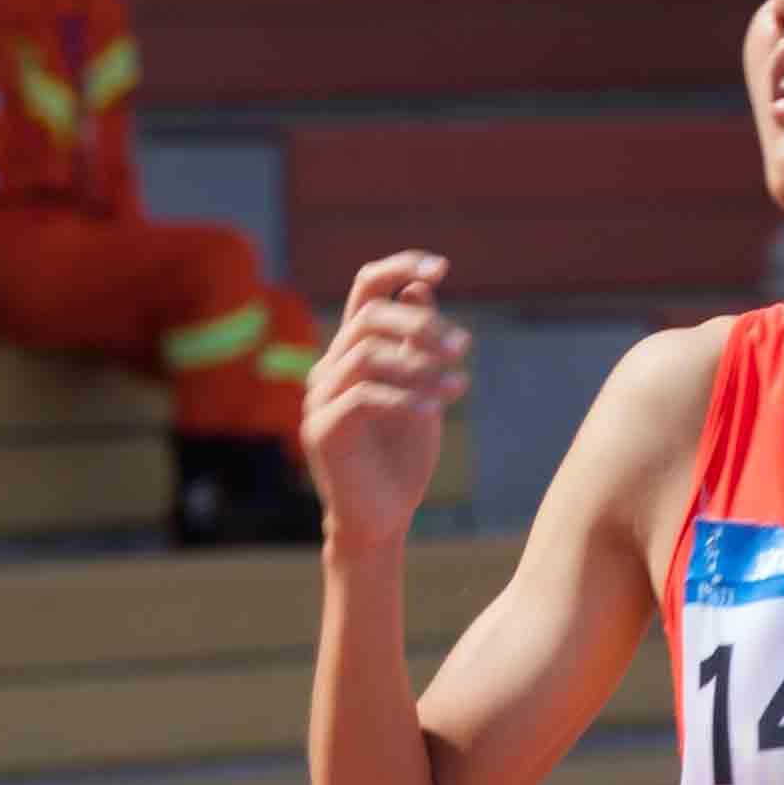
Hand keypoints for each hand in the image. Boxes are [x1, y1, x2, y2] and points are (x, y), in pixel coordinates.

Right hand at [303, 252, 473, 552]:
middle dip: (422, 326)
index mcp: (351, 351)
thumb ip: (418, 343)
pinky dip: (406, 397)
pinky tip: (438, 407)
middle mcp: (328, 368)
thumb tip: (421, 285)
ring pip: (367, 355)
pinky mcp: (322, 430)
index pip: (365, 289)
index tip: (443, 266)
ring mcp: (320, 399)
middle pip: (369, 317)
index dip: (400, 267)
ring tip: (461, 383)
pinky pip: (363, 397)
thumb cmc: (401, 457)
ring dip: (421, 364)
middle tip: (464, 347)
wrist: (383, 518)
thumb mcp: (421, 388)